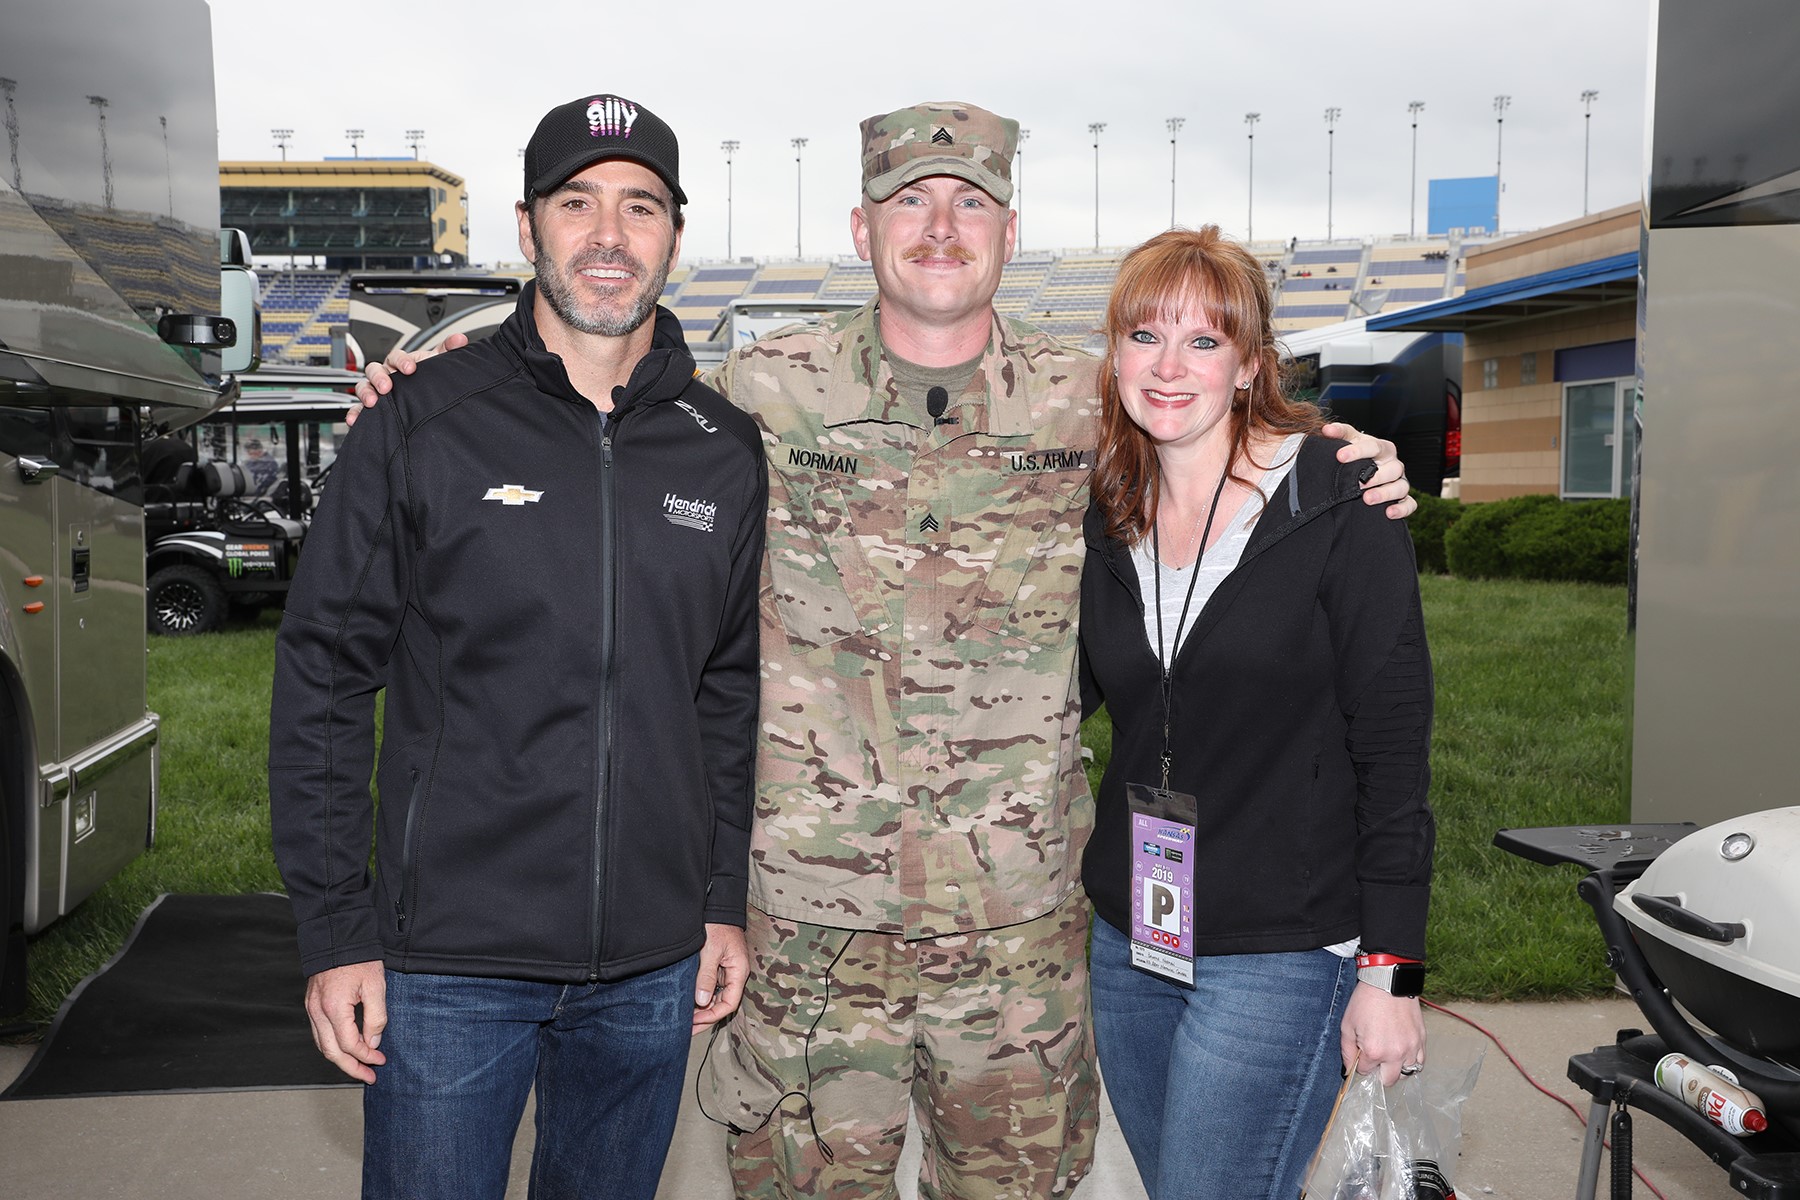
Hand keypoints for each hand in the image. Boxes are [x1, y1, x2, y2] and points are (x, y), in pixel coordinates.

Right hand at [304, 960, 387, 1082]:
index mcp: (334, 1008)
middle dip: (351, 1067)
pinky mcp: (311, 1004)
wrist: (339, 936)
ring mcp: (311, 1008)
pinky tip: (346, 1049)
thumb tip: (372, 1044)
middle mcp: (318, 1011)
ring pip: (322, 1045)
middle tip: (369, 1077)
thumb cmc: (359, 959)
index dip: (366, 1057)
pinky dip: (332, 1045)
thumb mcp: (376, 987)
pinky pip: (319, 1033)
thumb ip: (376, 1018)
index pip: (349, 1044)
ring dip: (340, 1059)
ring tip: (359, 1067)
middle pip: (331, 1052)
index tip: (380, 1061)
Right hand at [344, 332, 468, 425]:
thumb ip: (448, 351)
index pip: (396, 356)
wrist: (429, 400)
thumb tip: (459, 339)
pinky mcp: (372, 408)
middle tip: (388, 387)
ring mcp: (377, 390)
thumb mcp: (438, 364)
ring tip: (372, 402)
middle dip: (380, 377)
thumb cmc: (429, 378)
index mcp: (400, 363)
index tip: (411, 368)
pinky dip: (355, 414)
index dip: (402, 361)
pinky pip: (358, 409)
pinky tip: (356, 420)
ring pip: (364, 387)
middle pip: (375, 369)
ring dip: (366, 393)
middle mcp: (386, 375)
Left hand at [692, 922, 748, 1033]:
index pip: (729, 1004)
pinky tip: (687, 1003)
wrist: (717, 907)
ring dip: (701, 1009)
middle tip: (685, 1029)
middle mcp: (734, 975)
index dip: (711, 1015)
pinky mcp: (717, 967)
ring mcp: (726, 972)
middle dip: (705, 1018)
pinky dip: (700, 996)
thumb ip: (706, 976)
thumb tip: (702, 1002)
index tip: (694, 1021)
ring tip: (683, 1020)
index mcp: (739, 972)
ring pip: (715, 997)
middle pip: (722, 1004)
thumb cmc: (717, 926)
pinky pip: (711, 987)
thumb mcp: (711, 951)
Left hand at [1321, 421, 1417, 519]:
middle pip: (1393, 468)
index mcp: (1382, 448)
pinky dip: (1402, 509)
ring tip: (1367, 499)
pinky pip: (1409, 504)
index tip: (1340, 456)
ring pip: (1401, 487)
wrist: (1363, 472)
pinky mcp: (1403, 498)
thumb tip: (1327, 429)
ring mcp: (1400, 482)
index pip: (1374, 446)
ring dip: (1386, 494)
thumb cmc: (1357, 455)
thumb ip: (1339, 433)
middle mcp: (1394, 464)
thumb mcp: (1349, 441)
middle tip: (1358, 483)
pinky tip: (1388, 513)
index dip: (1358, 451)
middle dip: (1376, 477)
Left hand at [1341, 983, 1424, 1086]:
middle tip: (1376, 1060)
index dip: (1361, 1064)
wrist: (1387, 982)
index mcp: (1374, 1051)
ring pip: (1406, 1074)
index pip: (1366, 1072)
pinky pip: (1420, 1062)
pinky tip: (1403, 1052)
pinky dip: (1412, 1062)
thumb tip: (1349, 1068)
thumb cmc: (1366, 1001)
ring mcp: (1411, 1048)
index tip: (1361, 1054)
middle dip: (1379, 1073)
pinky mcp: (1421, 1040)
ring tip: (1390, 1055)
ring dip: (1397, 1068)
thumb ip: (1347, 1051)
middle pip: (1388, 1080)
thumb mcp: (1347, 1025)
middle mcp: (1395, 1054)